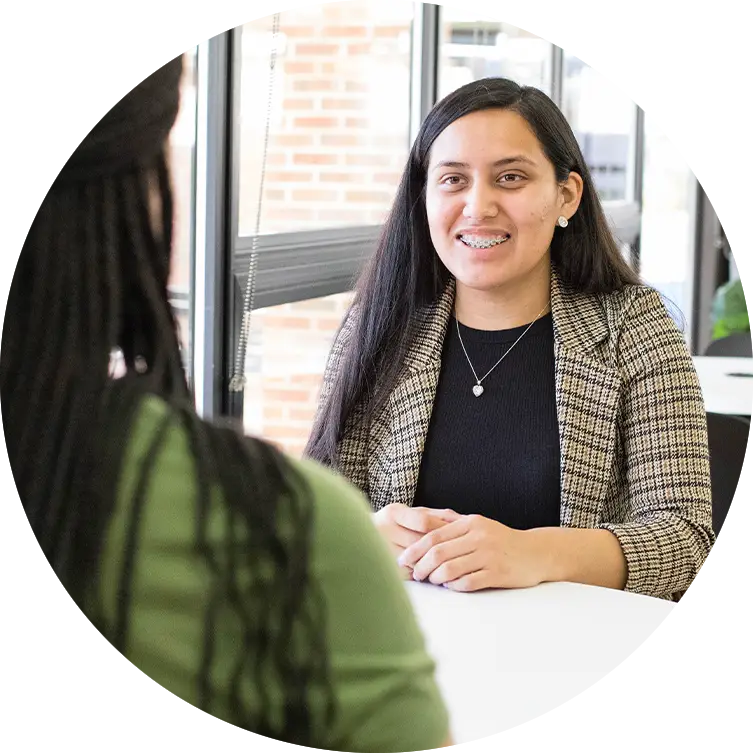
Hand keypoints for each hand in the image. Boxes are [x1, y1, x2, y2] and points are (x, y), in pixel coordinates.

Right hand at [373, 504, 459, 575]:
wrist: (362, 535)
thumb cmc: (398, 523)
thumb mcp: (415, 513)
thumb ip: (438, 516)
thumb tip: (464, 520)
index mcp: (393, 513)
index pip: (423, 522)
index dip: (443, 531)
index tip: (459, 537)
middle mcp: (384, 529)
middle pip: (420, 543)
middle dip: (441, 550)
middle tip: (460, 555)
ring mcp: (380, 548)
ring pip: (414, 560)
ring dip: (433, 565)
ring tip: (450, 566)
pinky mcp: (381, 565)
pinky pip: (407, 573)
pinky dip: (422, 575)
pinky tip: (433, 575)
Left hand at [398, 514, 545, 591]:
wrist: (537, 553)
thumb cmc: (502, 541)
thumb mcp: (479, 526)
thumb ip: (454, 527)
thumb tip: (421, 536)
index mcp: (471, 523)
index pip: (434, 536)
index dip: (415, 550)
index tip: (404, 560)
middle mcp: (479, 537)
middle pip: (438, 553)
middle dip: (421, 566)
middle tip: (415, 575)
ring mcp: (489, 556)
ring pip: (450, 569)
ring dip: (435, 578)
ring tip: (432, 581)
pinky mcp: (498, 574)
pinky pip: (467, 583)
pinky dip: (453, 586)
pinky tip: (450, 586)